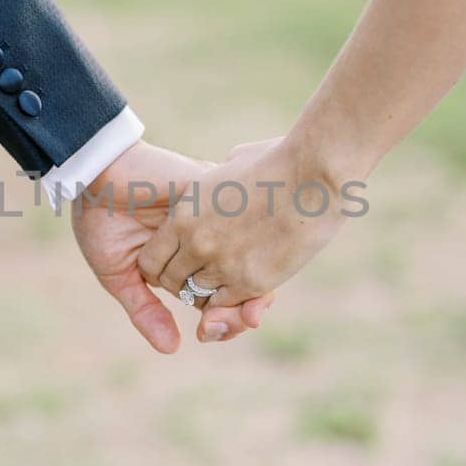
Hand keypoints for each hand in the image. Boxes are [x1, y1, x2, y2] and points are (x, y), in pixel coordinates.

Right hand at [71, 140, 274, 352]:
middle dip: (246, 310)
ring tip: (246, 310)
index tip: (213, 333)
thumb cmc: (99, 222)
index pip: (219, 296)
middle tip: (240, 322)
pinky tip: (240, 275)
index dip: (226, 319)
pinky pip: (244, 224)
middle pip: (244, 281)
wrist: (92, 177)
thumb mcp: (120, 275)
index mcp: (189, 261)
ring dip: (254, 287)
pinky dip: (247, 255)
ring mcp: (215, 219)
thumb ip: (145, 310)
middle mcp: (208, 241)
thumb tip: (172, 349)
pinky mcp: (215, 195)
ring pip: (251, 257)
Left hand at [137, 134, 358, 318]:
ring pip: (198, 298)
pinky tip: (247, 283)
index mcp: (184, 214)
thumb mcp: (232, 164)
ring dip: (209, 292)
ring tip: (229, 275)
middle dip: (184, 282)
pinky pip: (227, 305)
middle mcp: (197, 243)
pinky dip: (232, 301)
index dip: (163, 265)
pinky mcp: (251, 282)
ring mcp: (222, 265)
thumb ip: (217, 176)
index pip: (151, 260)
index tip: (181, 260)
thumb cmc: (280, 161)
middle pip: (172, 283)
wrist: (314, 175)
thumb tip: (223, 170)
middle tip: (205, 272)